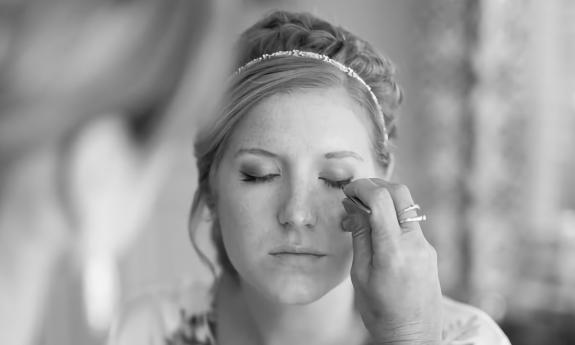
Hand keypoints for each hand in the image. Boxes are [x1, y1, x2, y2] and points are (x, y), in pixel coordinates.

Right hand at [341, 178, 441, 344]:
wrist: (414, 337)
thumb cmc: (380, 312)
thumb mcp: (360, 275)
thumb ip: (360, 236)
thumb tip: (354, 206)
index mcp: (394, 250)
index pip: (381, 199)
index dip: (361, 187)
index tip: (347, 192)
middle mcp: (415, 243)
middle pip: (400, 192)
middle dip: (375, 185)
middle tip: (355, 194)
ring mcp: (426, 246)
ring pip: (407, 206)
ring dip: (384, 200)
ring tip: (363, 213)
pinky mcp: (430, 251)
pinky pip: (410, 223)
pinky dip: (393, 216)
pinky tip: (377, 230)